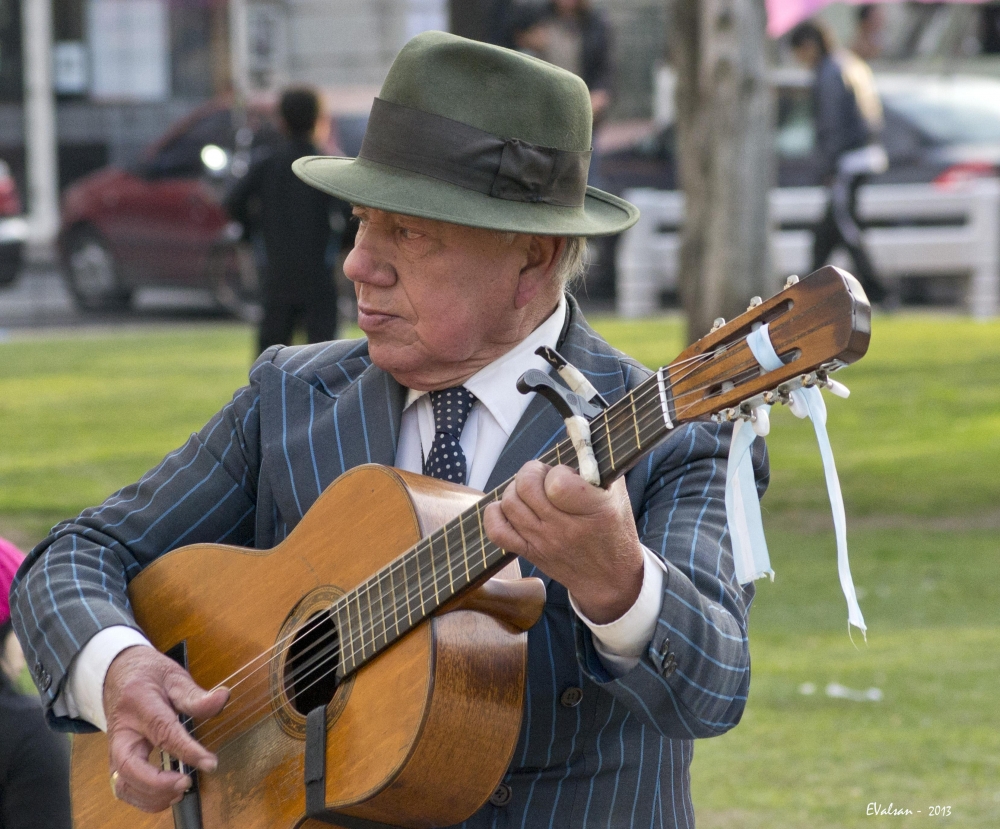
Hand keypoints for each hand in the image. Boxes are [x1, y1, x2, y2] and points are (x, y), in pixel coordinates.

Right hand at [104, 645, 228, 811]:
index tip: (210, 763)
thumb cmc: (148, 674)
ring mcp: (115, 748)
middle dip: (158, 783)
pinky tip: (167, 795)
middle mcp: (122, 730)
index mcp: (138, 703)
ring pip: (123, 784)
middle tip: (187, 783)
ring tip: (181, 791)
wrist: (117, 675)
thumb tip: (223, 698)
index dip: (187, 750)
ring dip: (151, 796)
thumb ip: (196, 694)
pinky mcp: (117, 760)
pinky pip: (124, 787)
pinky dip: (144, 798)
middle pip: (129, 766)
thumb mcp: (173, 676)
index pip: (162, 730)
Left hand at [484, 461, 643, 623]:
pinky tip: (510, 507)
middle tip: (543, 475)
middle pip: (526, 487)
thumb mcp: (617, 494)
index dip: (557, 472)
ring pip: (510, 503)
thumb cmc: (614, 529)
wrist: (609, 578)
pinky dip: (496, 514)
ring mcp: (543, 542)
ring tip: (531, 490)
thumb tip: (578, 434)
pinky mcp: (529, 552)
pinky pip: (497, 531)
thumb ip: (599, 464)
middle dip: (532, 472)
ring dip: (516, 489)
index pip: (557, 483)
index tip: (566, 475)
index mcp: (593, 511)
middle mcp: (564, 528)